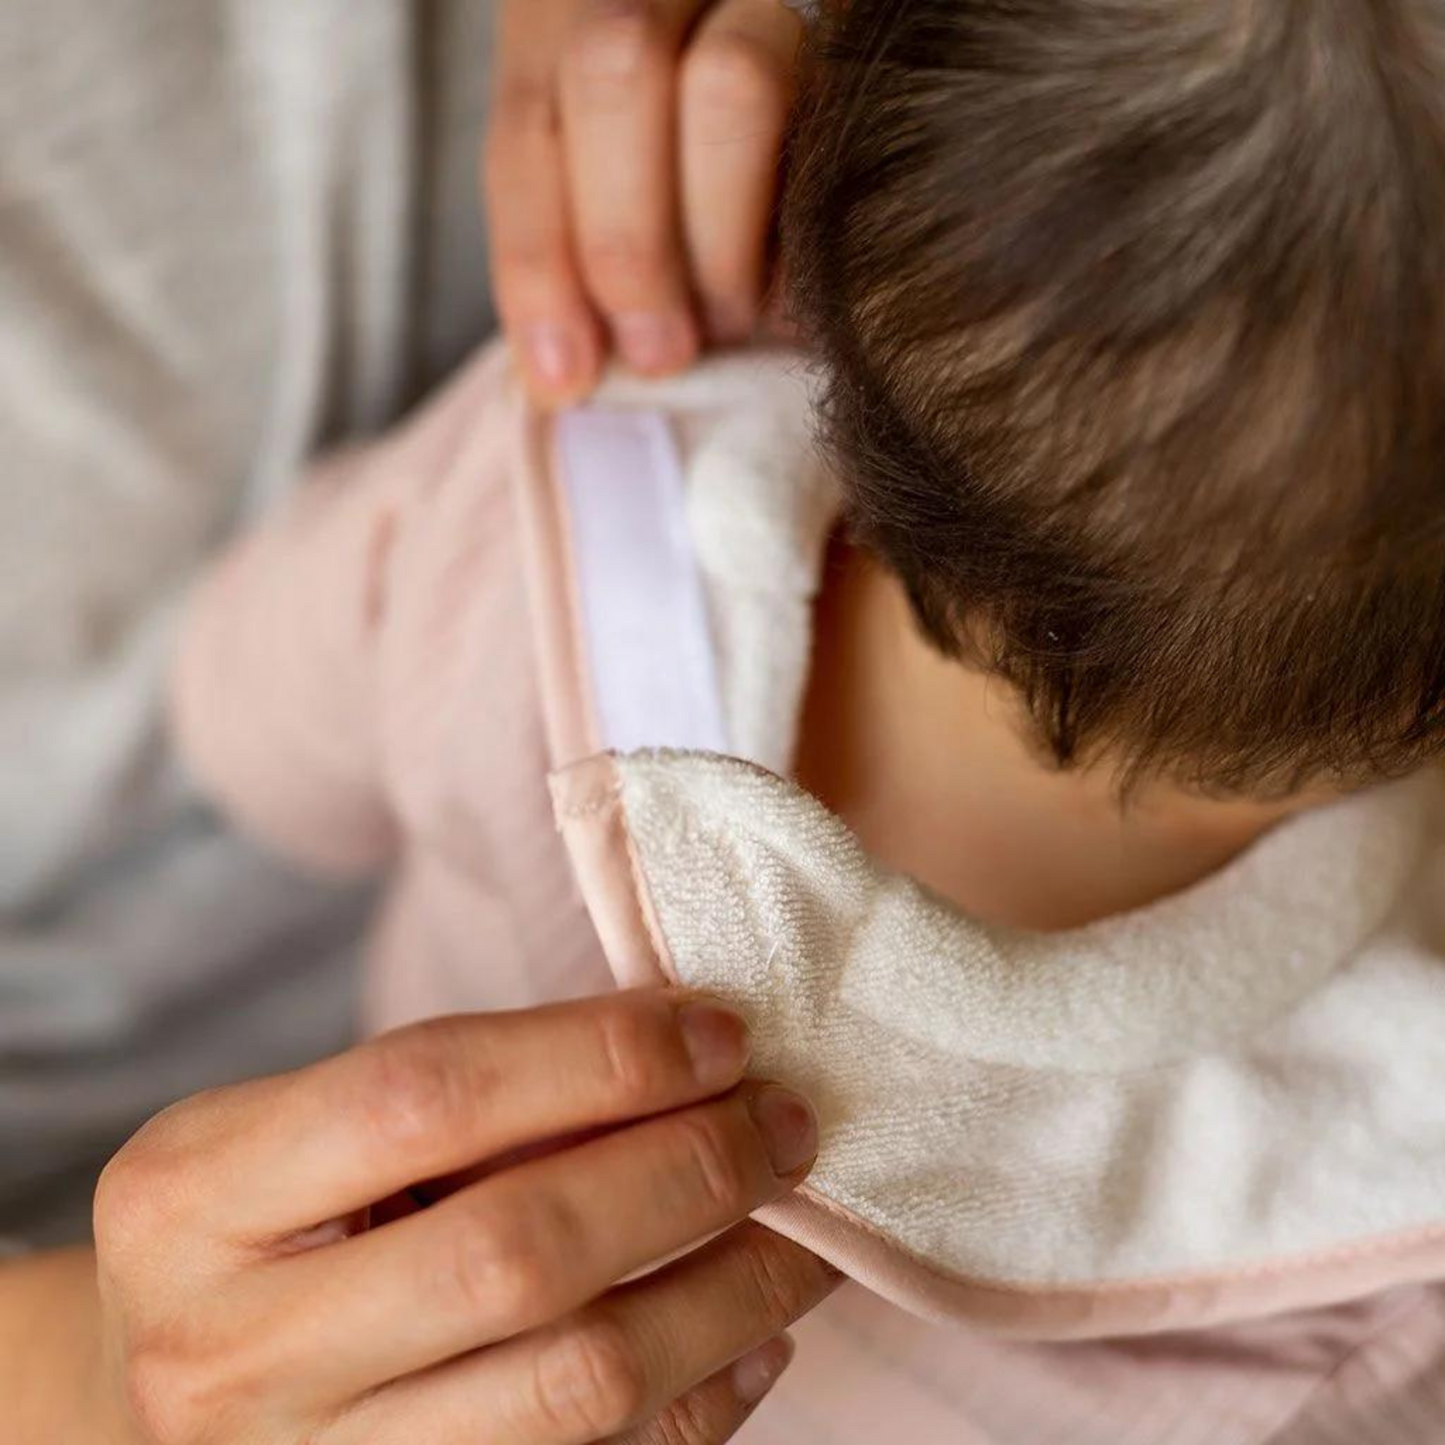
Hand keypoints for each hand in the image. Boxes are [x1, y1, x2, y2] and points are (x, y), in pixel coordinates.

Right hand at [89, 989, 830, 1442]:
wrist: (148, 1405)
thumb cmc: (252, 1231)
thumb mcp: (301, 1130)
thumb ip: (461, 1095)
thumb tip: (684, 1050)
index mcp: (192, 1196)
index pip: (424, 1096)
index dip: (597, 1056)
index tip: (721, 1033)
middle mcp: (228, 1353)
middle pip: (514, 1252)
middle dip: (686, 1174)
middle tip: (786, 1125)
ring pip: (574, 1388)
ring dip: (727, 1292)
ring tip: (803, 1227)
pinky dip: (699, 1401)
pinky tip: (754, 1338)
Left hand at [485, 0, 804, 403]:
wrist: (797, 139)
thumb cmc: (671, 209)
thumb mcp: (597, 209)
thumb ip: (569, 256)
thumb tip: (559, 381)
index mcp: (559, 20)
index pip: (526, 131)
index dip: (536, 262)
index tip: (563, 379)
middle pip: (616, 75)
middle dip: (627, 243)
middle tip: (660, 355)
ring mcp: (752, 3)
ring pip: (728, 83)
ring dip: (717, 239)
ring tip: (732, 326)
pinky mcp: (841, 45)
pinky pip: (823, 117)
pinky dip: (795, 231)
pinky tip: (786, 304)